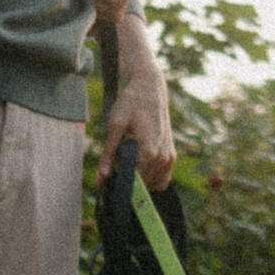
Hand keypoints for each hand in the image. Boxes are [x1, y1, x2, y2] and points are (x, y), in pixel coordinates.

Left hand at [96, 14, 174, 190]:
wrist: (150, 88)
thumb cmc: (131, 103)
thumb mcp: (114, 125)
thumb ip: (108, 154)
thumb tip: (102, 177)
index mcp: (149, 152)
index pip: (134, 184)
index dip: (119, 184)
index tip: (108, 180)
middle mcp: (162, 157)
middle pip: (142, 186)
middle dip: (128, 181)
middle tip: (115, 166)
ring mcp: (169, 158)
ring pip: (153, 185)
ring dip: (140, 179)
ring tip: (129, 160)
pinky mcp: (171, 156)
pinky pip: (162, 178)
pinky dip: (150, 177)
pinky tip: (139, 163)